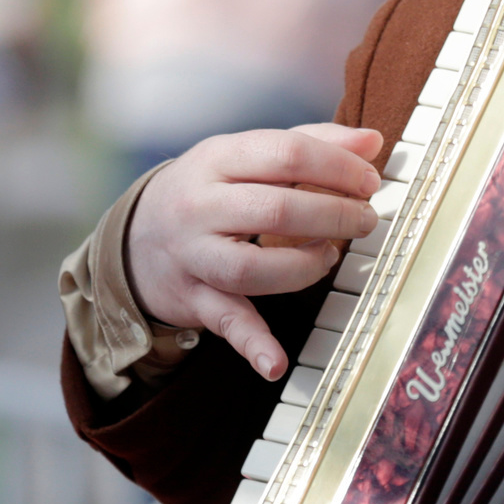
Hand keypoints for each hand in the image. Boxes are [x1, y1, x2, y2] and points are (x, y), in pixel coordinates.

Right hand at [125, 125, 385, 380]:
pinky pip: (226, 322)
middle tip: (364, 220)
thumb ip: (310, 142)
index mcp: (217, 158)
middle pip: (275, 209)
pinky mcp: (194, 299)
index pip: (285, 153)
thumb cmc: (209, 191)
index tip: (369, 182)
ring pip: (252, 267)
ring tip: (329, 256)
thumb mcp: (246, 155)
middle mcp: (199, 206)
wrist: (133, 239)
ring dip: (304, 266)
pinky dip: (253, 344)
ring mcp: (194, 255)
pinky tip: (277, 363)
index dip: (337, 168)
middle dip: (333, 215)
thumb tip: (370, 140)